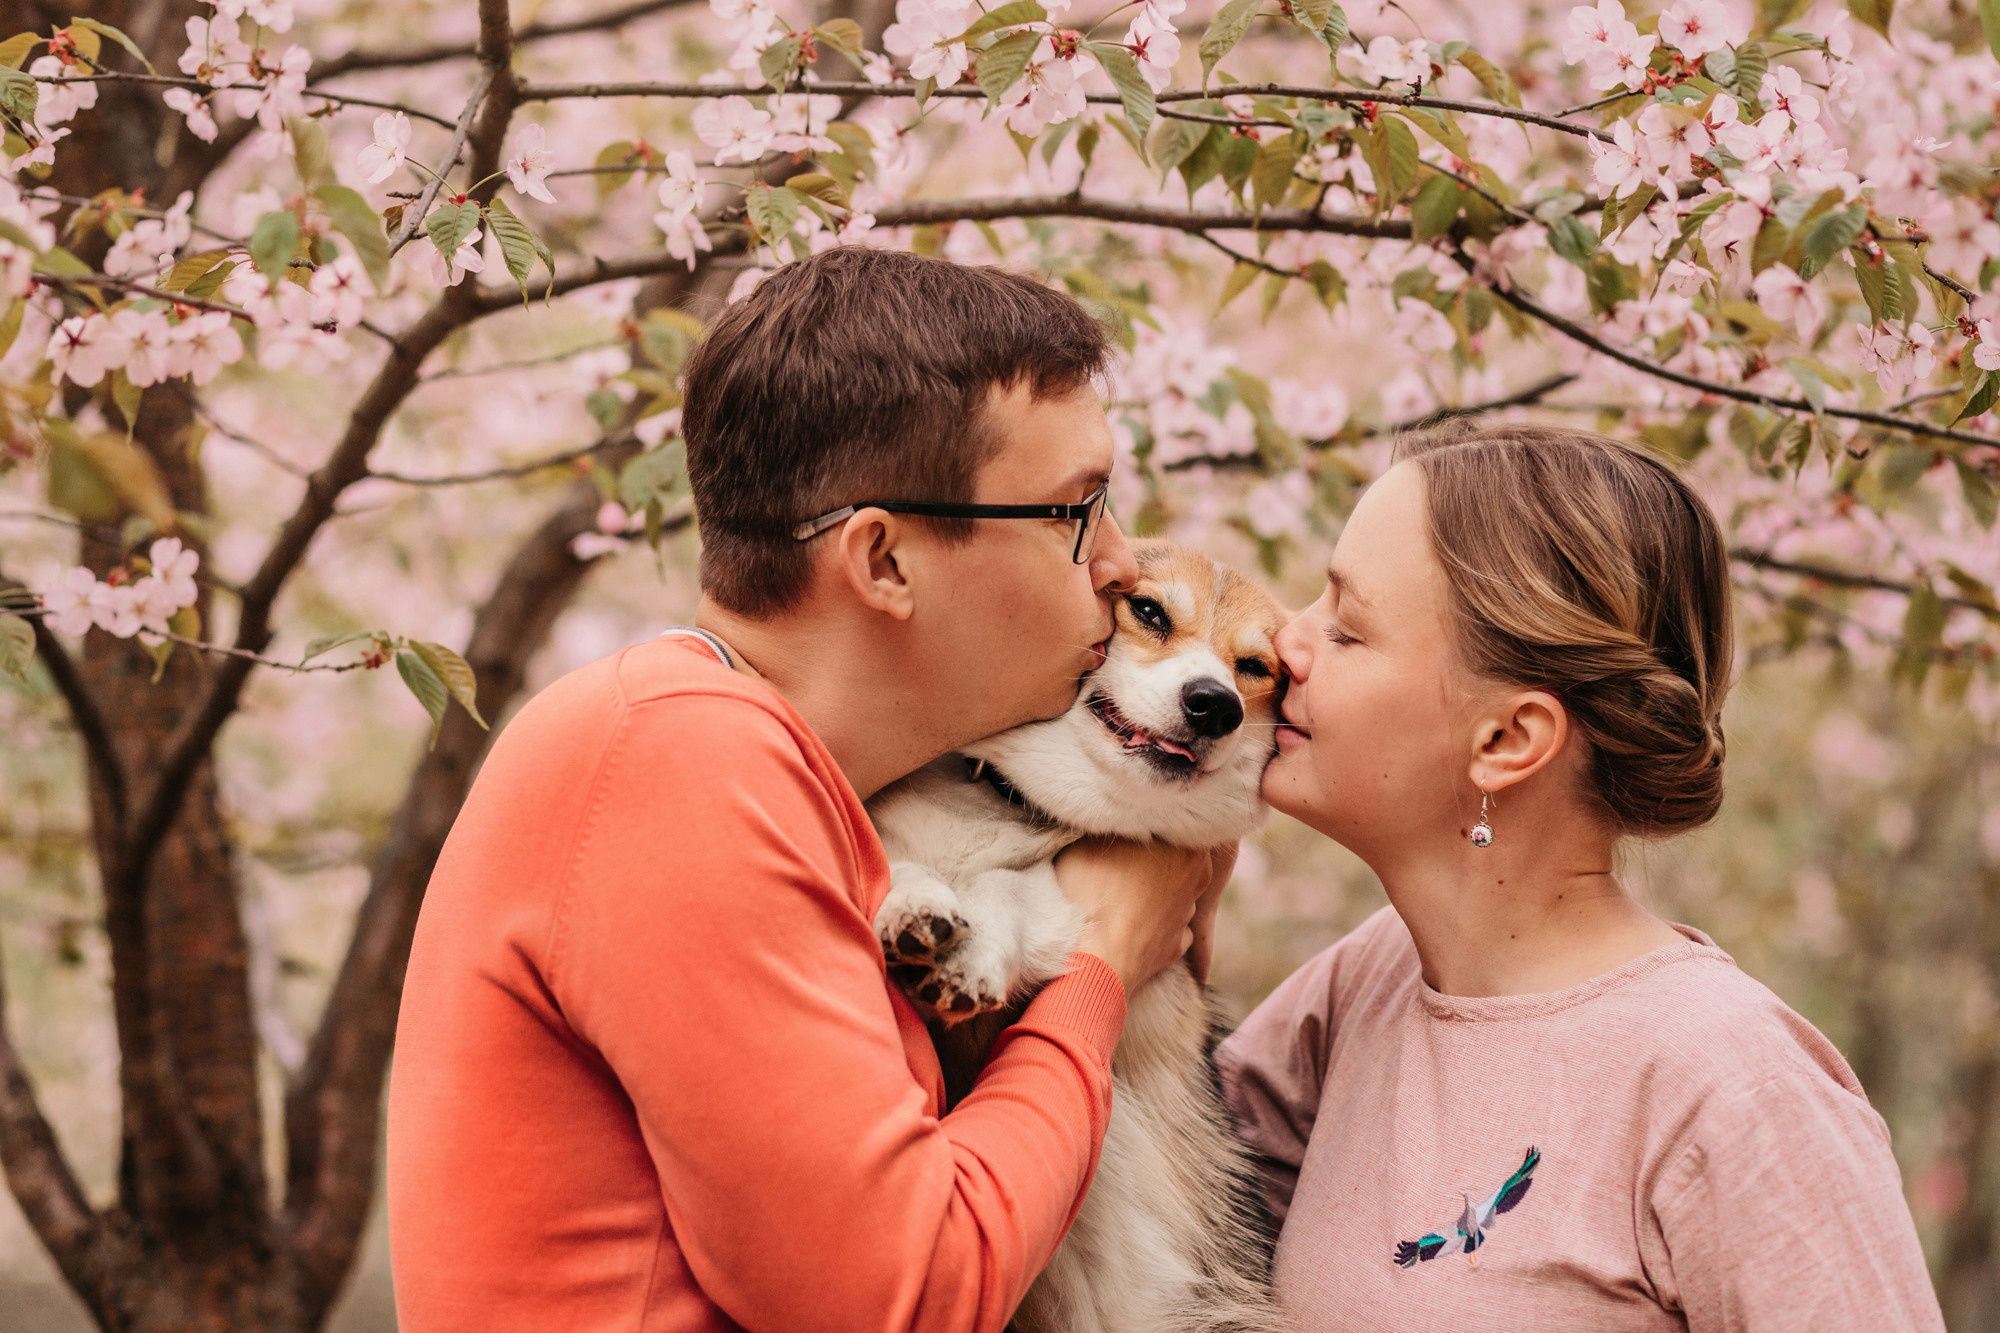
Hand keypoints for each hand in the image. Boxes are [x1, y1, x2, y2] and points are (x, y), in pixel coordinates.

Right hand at [1054, 838, 1233, 995]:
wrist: (1096, 957)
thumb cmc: (1091, 893)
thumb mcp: (1088, 842)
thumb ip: (1109, 824)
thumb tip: (1107, 815)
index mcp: (1187, 846)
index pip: (1177, 821)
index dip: (1151, 820)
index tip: (1128, 822)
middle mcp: (1199, 878)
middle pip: (1177, 855)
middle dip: (1154, 854)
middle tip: (1121, 854)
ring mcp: (1189, 914)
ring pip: (1173, 890)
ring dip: (1153, 888)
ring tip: (1118, 891)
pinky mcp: (1178, 945)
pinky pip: (1167, 923)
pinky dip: (1151, 921)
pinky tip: (1127, 920)